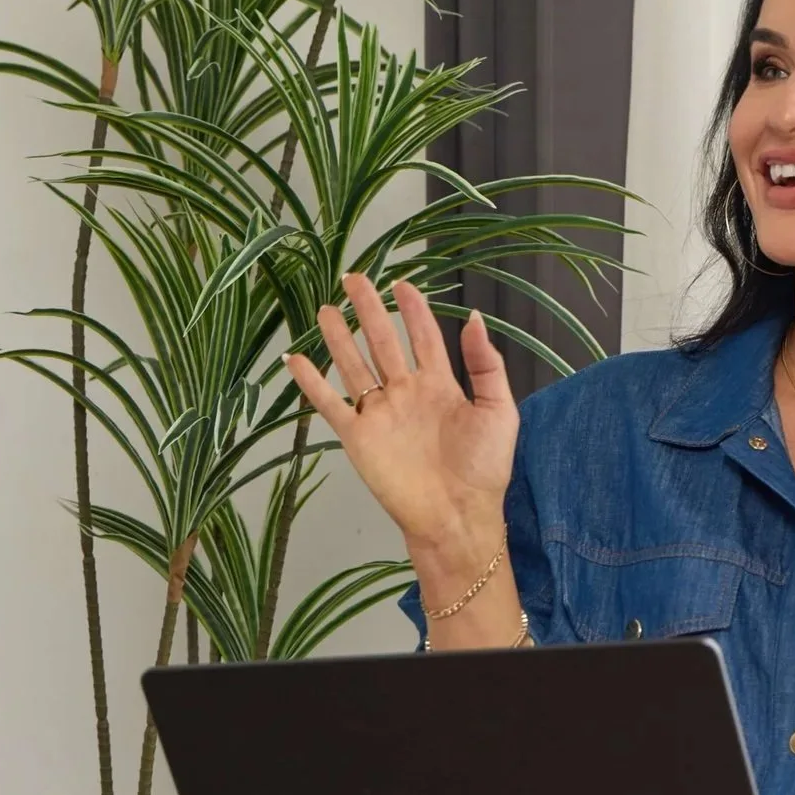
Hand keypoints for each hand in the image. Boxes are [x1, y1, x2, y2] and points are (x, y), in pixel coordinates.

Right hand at [283, 275, 516, 560]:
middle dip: (369, 310)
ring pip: (354, 365)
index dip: (413, 309)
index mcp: (441, 385)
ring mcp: (380, 413)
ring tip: (325, 309)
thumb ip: (485, 364)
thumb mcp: (498, 410)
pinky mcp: (358, 437)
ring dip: (339, 337)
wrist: (458, 516)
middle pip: (383, 342)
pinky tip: (296, 359)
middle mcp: (406, 393)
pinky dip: (311, 382)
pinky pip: (330, 404)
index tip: (402, 283)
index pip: (423, 337)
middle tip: (353, 278)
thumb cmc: (484, 468)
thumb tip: (474, 317)